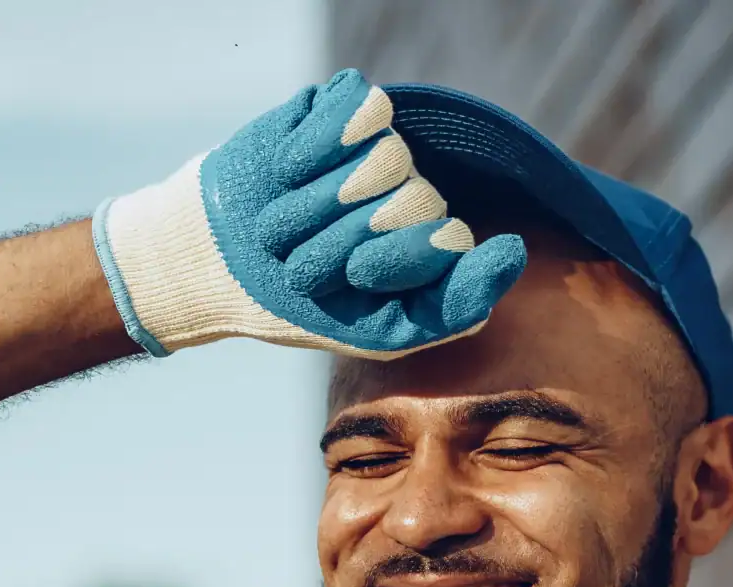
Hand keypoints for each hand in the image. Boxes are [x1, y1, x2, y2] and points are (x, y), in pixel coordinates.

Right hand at [94, 70, 526, 357]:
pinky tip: (287, 170)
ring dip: (318, 198)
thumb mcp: (383, 330)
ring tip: (288, 221)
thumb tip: (515, 247)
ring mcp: (383, 148)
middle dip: (340, 237)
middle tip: (300, 260)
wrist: (217, 263)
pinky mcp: (345, 109)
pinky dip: (312, 147)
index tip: (352, 278)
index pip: (448, 238)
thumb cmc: (306, 305)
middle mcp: (417, 193)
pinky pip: (358, 110)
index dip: (389, 259)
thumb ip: (459, 304)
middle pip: (411, 198)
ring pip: (384, 155)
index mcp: (435, 246)